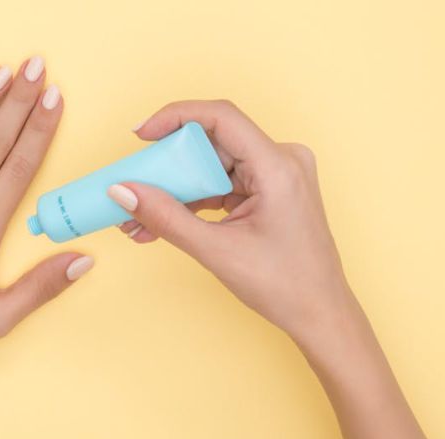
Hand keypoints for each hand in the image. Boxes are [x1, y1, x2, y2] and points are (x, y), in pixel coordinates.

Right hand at [110, 100, 350, 344]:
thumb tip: (124, 192)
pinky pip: (224, 184)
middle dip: (168, 168)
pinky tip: (163, 222)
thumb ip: (166, 218)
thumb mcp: (216, 251)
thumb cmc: (286, 286)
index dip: (175, 117)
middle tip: (133, 187)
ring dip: (176, 190)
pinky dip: (194, 202)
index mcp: (279, 167)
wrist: (320, 314)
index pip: (221, 117)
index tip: (141, 134)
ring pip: (214, 167)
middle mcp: (283, 161)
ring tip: (139, 218)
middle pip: (212, 144)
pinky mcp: (271, 191)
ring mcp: (279, 176)